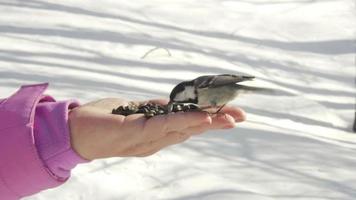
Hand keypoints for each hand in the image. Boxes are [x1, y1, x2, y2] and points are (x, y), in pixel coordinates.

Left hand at [68, 98, 245, 159]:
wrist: (74, 131)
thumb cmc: (104, 120)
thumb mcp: (135, 111)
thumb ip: (155, 110)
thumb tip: (174, 105)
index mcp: (157, 135)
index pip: (189, 127)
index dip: (210, 120)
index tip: (230, 114)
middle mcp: (156, 141)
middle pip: (192, 129)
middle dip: (217, 122)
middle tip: (241, 116)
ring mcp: (147, 139)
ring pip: (183, 129)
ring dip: (208, 122)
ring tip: (230, 116)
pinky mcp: (135, 132)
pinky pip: (164, 125)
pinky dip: (186, 120)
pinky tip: (203, 116)